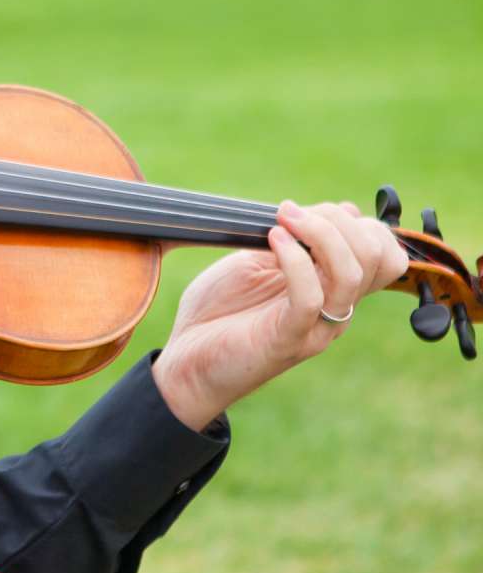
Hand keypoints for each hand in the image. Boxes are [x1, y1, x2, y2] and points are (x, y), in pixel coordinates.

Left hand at [152, 200, 405, 430]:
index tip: (309, 211)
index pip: (385, 254)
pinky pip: (311, 298)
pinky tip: (272, 240)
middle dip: (336, 220)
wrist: (186, 362)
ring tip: (282, 220)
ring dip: (319, 233)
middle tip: (290, 212)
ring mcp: (316, 328)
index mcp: (333, 289)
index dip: (360, 222)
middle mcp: (335, 309)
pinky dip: (295, 261)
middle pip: (375, 256)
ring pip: (351, 273)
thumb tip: (346, 210)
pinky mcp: (288, 341)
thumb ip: (299, 238)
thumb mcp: (261, 260)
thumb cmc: (220, 310)